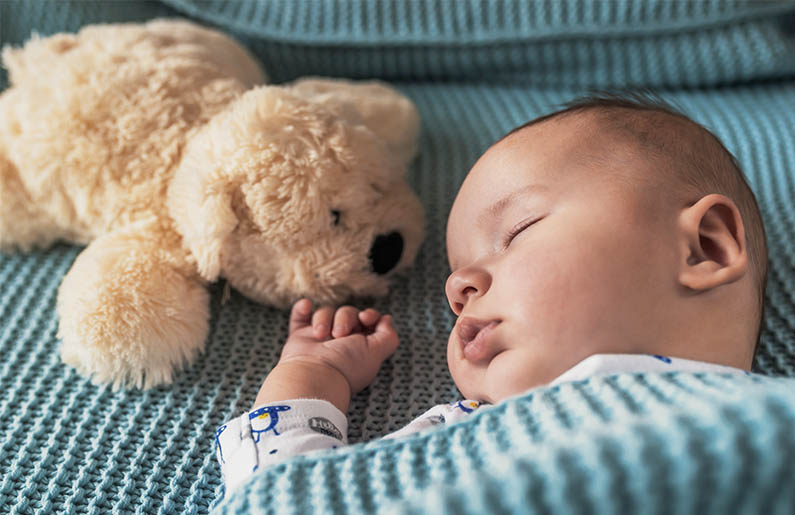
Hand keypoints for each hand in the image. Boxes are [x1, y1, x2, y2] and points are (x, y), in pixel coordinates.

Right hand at [277, 298, 398, 394]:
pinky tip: (306, 306)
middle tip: (339, 334)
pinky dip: (301, 310)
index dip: (369, 315)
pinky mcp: (300, 337)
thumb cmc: (346, 365)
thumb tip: (387, 319)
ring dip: (323, 318)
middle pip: (348, 312)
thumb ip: (388, 336)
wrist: (314, 375)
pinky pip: (300, 317)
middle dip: (345, 318)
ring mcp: (319, 339)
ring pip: (326, 312)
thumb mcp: (376, 352)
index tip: (365, 317)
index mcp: (360, 345)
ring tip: (320, 334)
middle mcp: (341, 341)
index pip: (368, 320)